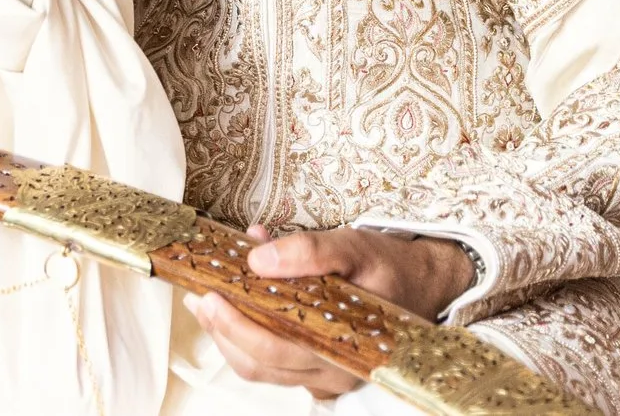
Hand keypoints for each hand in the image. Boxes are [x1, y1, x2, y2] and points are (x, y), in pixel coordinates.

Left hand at [189, 226, 474, 397]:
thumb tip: (259, 257)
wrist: (422, 284)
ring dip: (228, 336)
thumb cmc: (388, 267)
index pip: (278, 348)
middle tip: (198, 296)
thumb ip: (310, 251)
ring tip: (205, 301)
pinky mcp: (317, 369)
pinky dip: (246, 339)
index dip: (238, 326)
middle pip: (262, 363)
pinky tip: (233, 309)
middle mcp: (334, 370)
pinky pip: (273, 366)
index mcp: (346, 345)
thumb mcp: (355, 245)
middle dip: (222, 329)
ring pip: (263, 369)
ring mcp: (325, 374)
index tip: (211, 295)